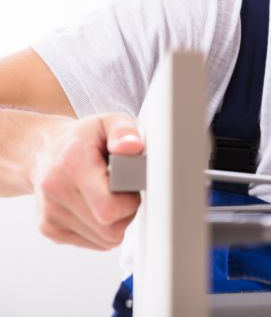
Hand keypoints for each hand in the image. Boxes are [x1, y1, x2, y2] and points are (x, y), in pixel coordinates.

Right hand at [31, 113, 142, 249]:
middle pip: (111, 228)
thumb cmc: (82, 138)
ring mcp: (50, 215)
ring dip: (117, 222)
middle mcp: (56, 192)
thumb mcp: (108, 122)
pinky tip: (99, 207)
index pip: (109, 207)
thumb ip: (124, 131)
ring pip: (106, 239)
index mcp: (72, 165)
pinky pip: (95, 242)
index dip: (130, 201)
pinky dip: (104, 229)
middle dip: (127, 212)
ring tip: (111, 196)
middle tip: (125, 190)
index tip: (131, 184)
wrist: (43, 152)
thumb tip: (133, 147)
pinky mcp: (49, 230)